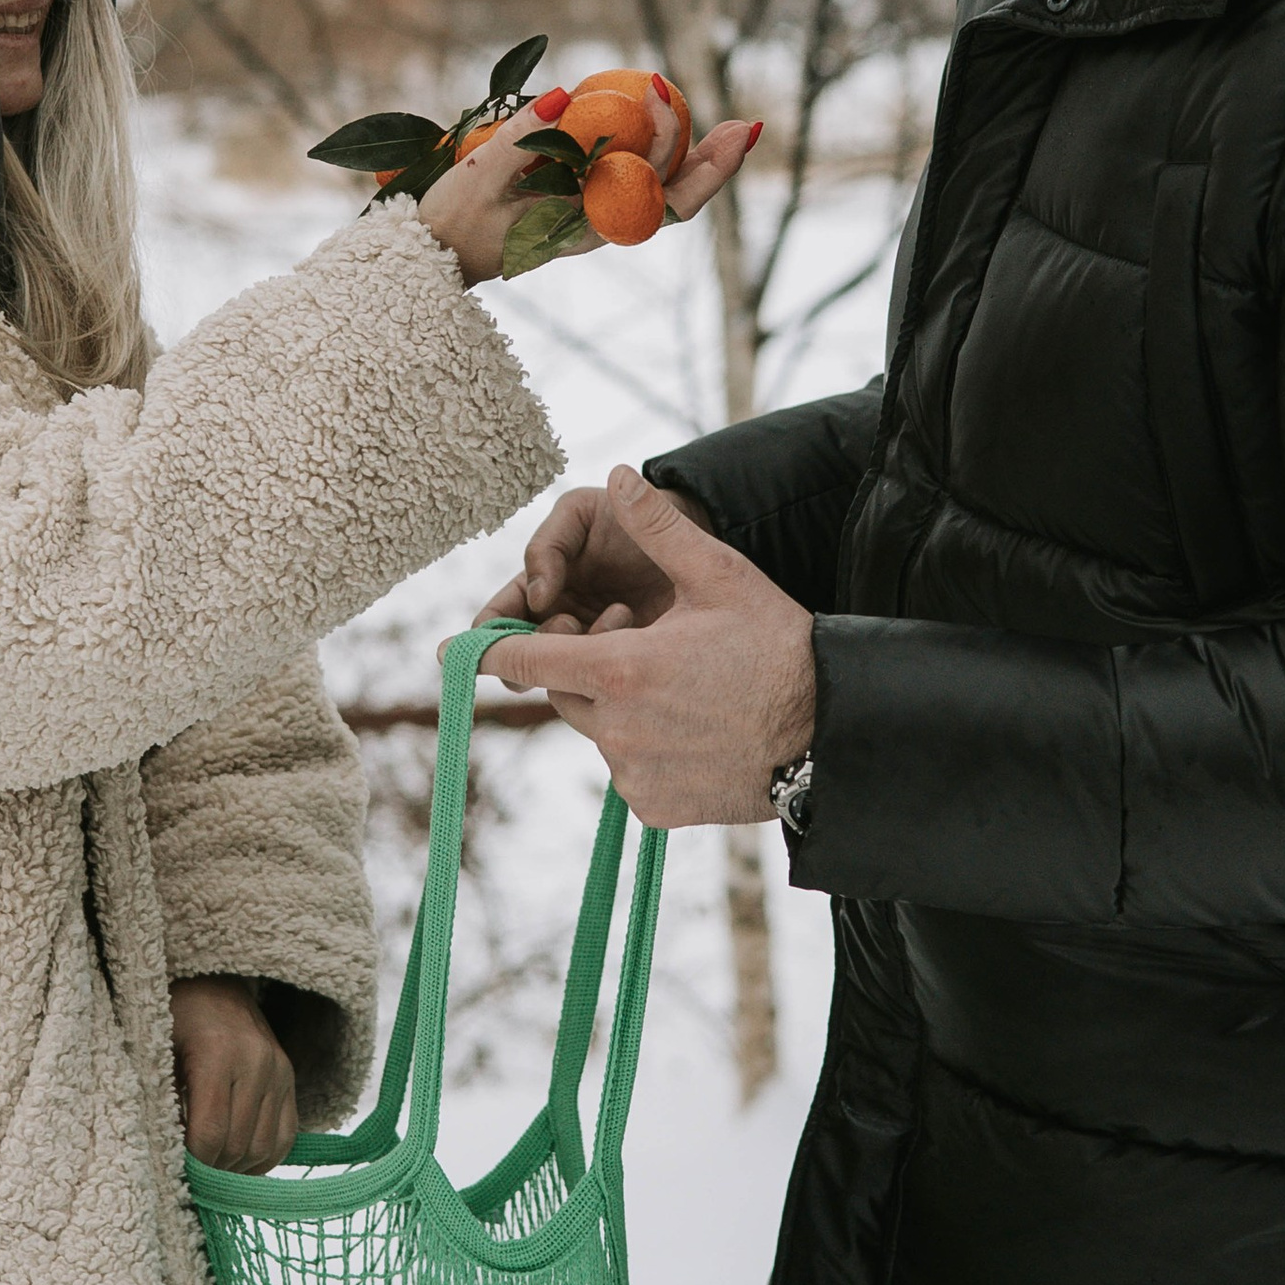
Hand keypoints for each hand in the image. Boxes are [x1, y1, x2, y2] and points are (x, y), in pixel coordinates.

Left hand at [169, 978, 300, 1171]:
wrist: (211, 984)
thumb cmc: (172, 1018)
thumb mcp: (155, 1051)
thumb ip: (159, 1102)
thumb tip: (167, 1160)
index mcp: (217, 1053)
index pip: (210, 1134)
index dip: (192, 1163)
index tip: (175, 1167)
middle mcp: (257, 1062)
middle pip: (237, 1145)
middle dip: (212, 1169)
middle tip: (188, 1172)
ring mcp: (279, 1071)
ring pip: (263, 1147)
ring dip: (236, 1168)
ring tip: (211, 1166)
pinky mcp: (290, 1079)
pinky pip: (286, 1137)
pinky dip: (262, 1159)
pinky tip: (237, 1161)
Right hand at [417, 110, 762, 290]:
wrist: (429, 260)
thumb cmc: (451, 221)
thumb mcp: (480, 175)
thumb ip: (521, 135)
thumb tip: (563, 94)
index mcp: (587, 226)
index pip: (660, 199)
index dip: (679, 148)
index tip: (661, 88)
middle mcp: (599, 226)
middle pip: (676, 199)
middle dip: (715, 164)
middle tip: (748, 126)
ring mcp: (591, 218)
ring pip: (660, 193)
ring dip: (695, 161)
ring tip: (730, 130)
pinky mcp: (577, 208)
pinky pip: (631, 184)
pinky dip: (656, 157)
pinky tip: (662, 130)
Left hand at [482, 468, 815, 826]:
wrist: (832, 734)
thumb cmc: (778, 649)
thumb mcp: (721, 577)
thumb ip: (660, 529)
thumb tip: (620, 476)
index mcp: (620, 670)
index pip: (527, 659)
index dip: (489, 652)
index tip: (453, 652)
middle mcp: (616, 729)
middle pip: (567, 691)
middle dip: (591, 667)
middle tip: (648, 644)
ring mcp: (633, 774)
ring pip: (599, 730)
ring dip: (620, 708)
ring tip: (684, 689)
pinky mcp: (653, 808)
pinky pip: (628, 770)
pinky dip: (646, 750)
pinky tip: (695, 731)